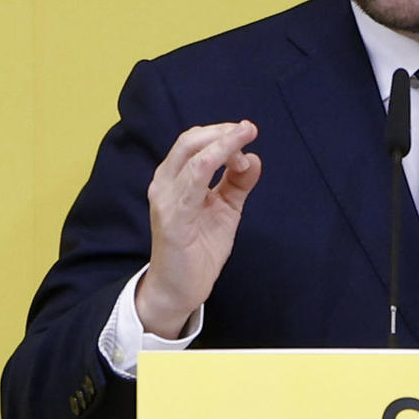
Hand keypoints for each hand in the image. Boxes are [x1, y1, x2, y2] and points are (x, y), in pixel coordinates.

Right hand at [135, 120, 261, 338]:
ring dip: (222, 143)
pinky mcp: (173, 218)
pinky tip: (236, 163)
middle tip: (249, 130)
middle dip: (223, 131)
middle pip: (190, 140)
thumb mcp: (225, 209)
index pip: (195, 142)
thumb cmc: (198, 248)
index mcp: (175, 178)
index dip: (223, 132)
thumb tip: (253, 158)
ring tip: (244, 138)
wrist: (181, 288)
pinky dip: (214, 164)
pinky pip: (193, 182)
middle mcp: (165, 183)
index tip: (248, 132)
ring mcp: (166, 199)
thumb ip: (237, 183)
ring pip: (192, 156)